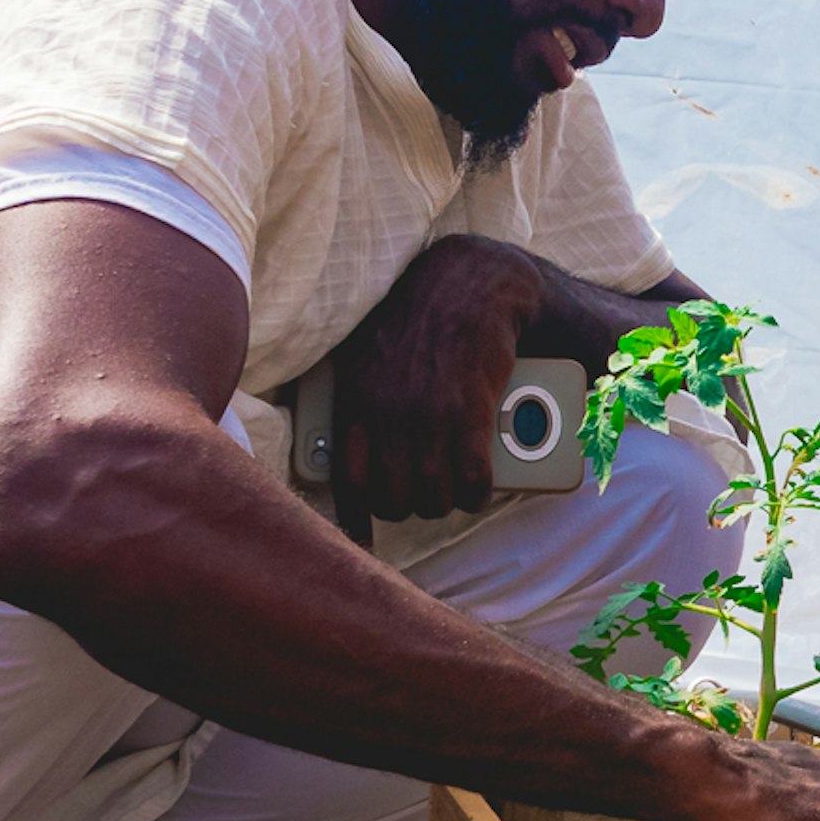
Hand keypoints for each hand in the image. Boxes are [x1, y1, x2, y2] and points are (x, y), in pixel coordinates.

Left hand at [333, 236, 540, 527]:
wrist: (470, 284)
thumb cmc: (417, 320)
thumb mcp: (368, 356)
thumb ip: (358, 401)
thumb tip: (340, 448)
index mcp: (355, 399)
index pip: (347, 479)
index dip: (357, 517)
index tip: (364, 536)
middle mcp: (387, 413)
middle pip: (394, 499)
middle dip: (410, 509)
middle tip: (422, 499)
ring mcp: (430, 416)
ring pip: (434, 495)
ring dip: (446, 504)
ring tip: (452, 495)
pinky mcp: (472, 413)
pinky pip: (473, 478)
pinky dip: (478, 493)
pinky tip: (479, 489)